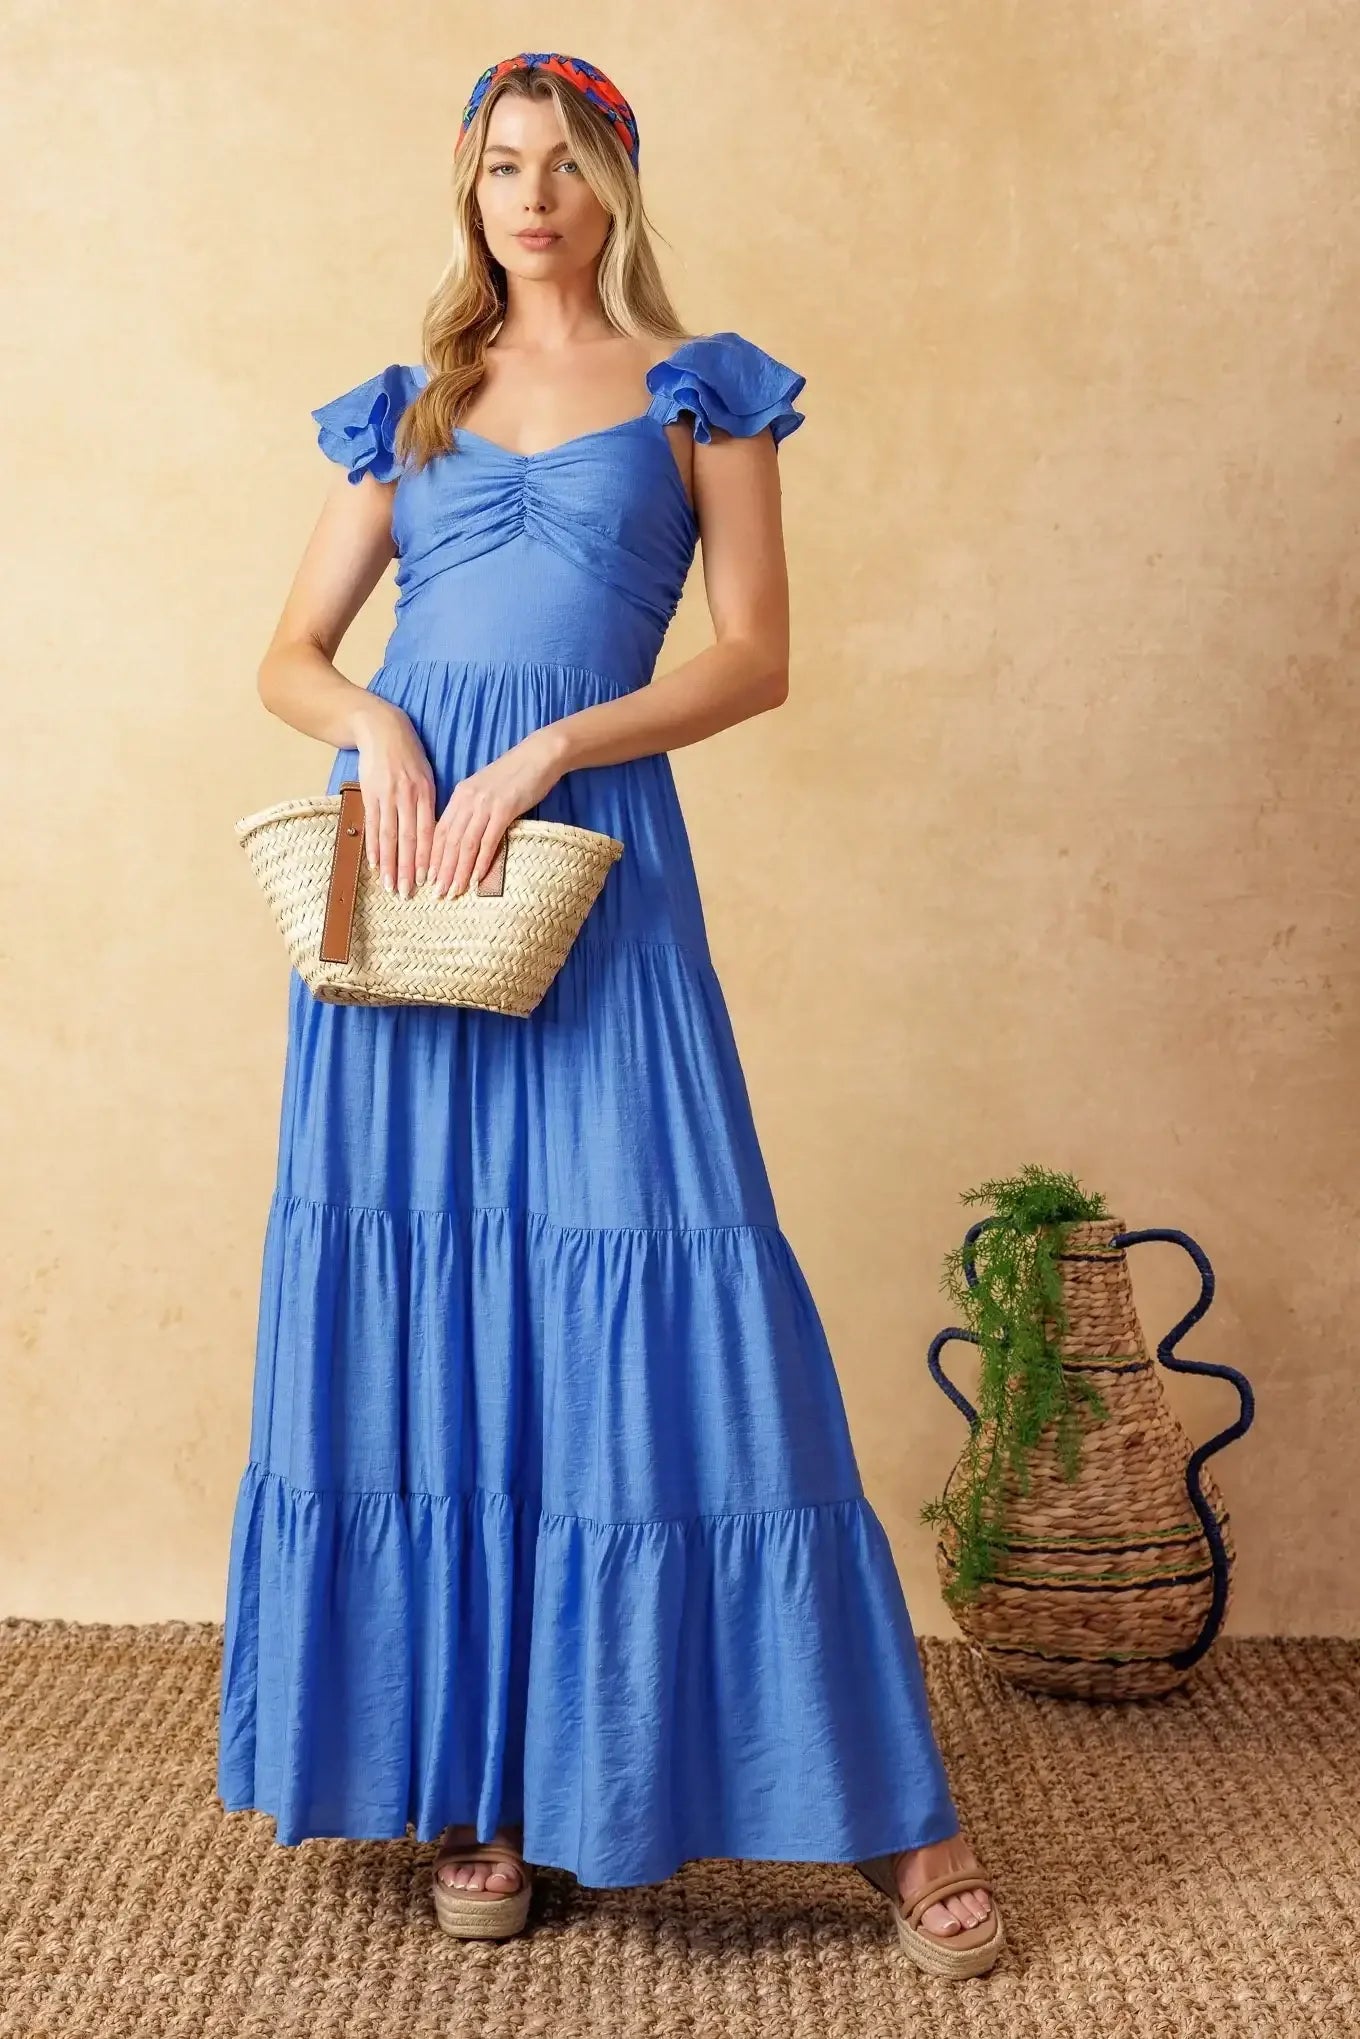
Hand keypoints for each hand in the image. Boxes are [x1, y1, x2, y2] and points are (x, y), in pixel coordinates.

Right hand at [352, 696, 437, 899]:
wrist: (381, 729)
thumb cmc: (408, 755)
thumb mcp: (426, 775)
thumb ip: (429, 803)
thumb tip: (437, 833)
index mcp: (425, 793)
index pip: (428, 832)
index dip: (427, 858)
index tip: (429, 880)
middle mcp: (406, 797)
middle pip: (408, 840)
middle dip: (409, 870)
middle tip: (408, 894)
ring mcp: (386, 796)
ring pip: (389, 837)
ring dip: (390, 865)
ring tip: (391, 886)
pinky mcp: (369, 794)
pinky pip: (371, 826)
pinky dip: (373, 847)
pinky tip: (375, 865)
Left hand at [429, 727, 567, 898]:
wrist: (539, 755)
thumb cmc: (516, 775)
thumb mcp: (486, 790)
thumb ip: (473, 809)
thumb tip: (466, 836)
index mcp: (460, 795)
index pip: (439, 830)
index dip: (432, 857)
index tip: (429, 878)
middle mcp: (467, 800)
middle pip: (448, 841)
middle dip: (442, 870)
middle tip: (437, 894)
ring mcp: (485, 804)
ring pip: (465, 844)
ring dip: (458, 871)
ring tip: (454, 892)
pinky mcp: (504, 809)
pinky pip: (488, 840)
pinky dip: (480, 862)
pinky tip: (476, 879)